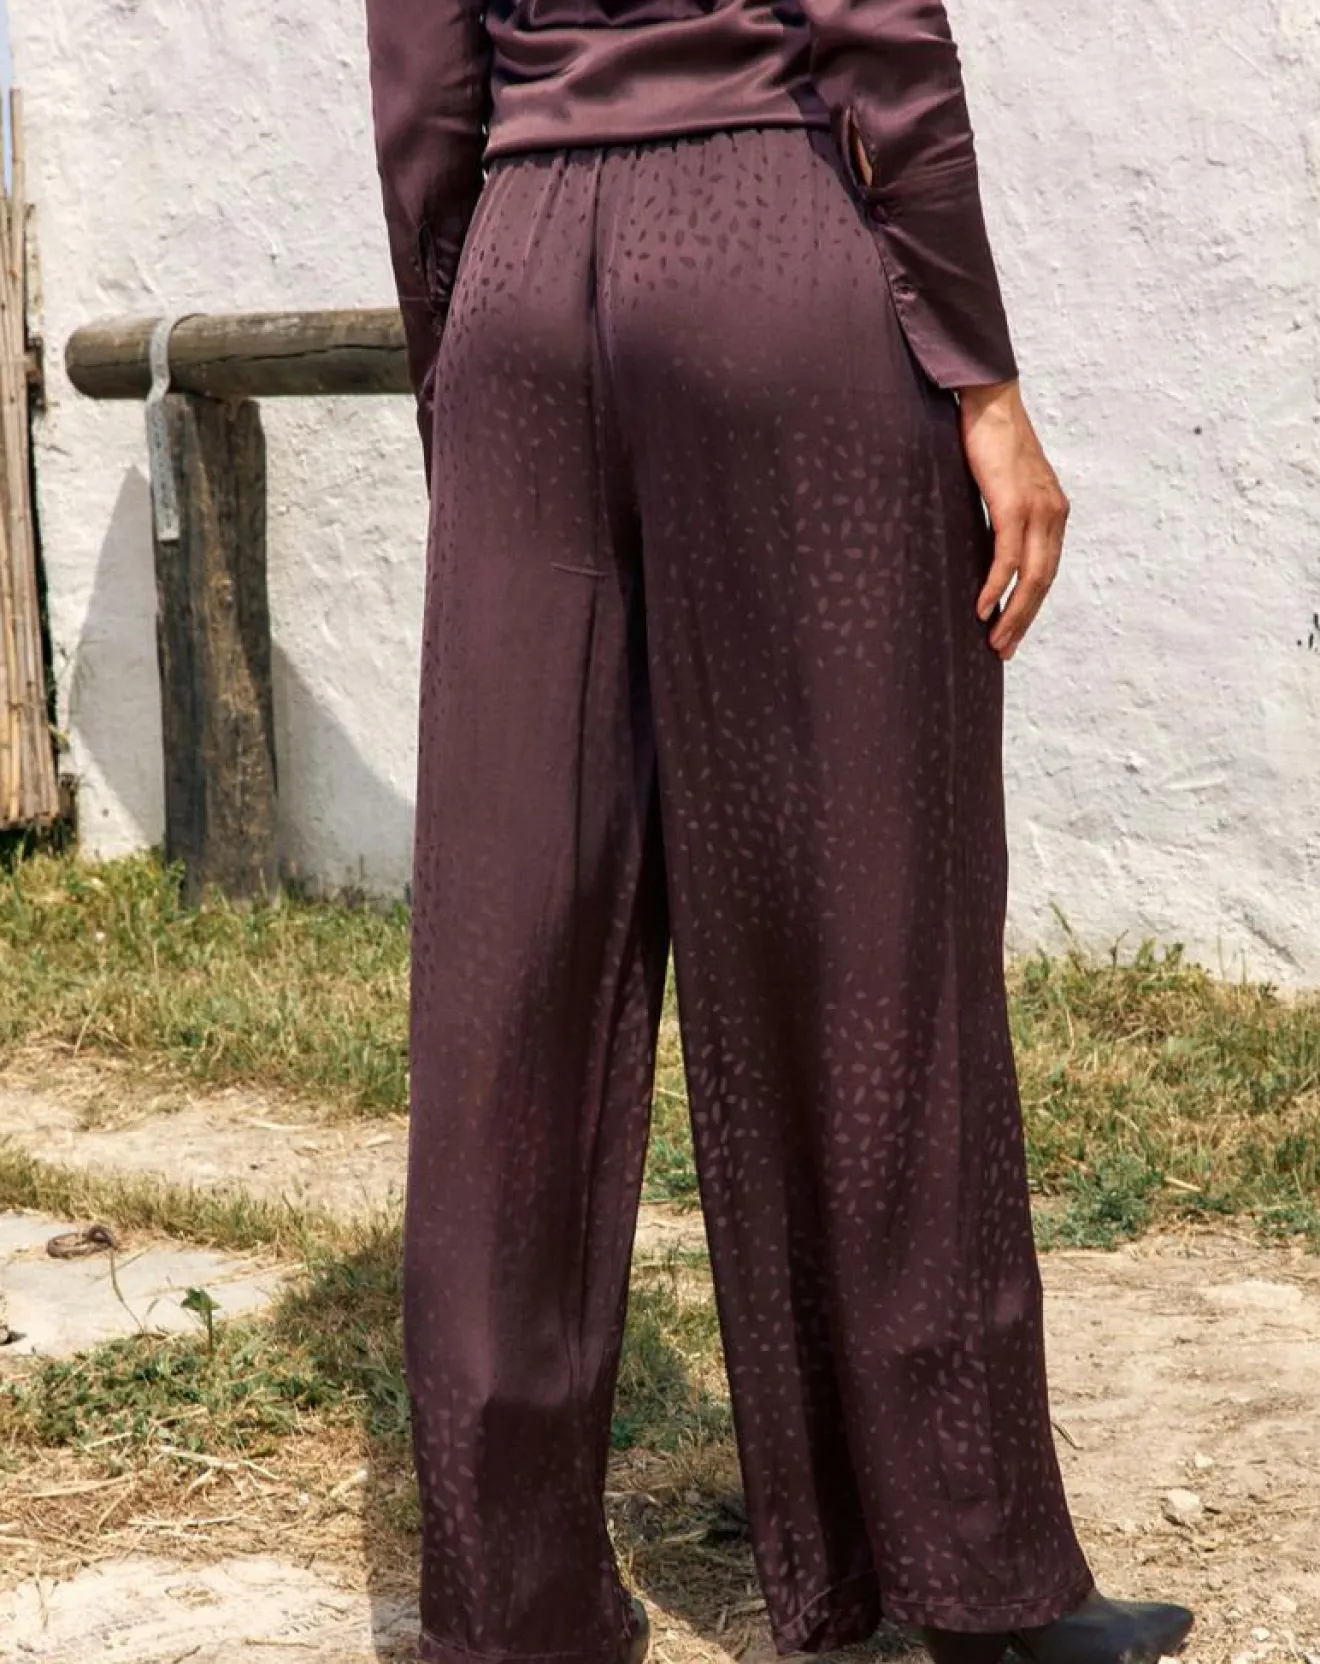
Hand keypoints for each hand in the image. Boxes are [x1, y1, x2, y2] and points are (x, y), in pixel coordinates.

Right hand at [956, 379, 1068, 659]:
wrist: (989, 401)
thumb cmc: (988, 441)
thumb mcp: (1002, 486)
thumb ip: (1003, 516)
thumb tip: (985, 546)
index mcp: (1053, 512)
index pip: (1045, 571)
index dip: (1030, 606)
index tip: (1012, 632)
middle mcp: (1053, 514)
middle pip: (1043, 582)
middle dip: (1023, 620)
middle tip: (1004, 650)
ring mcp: (1037, 510)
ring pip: (1031, 576)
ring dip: (1013, 613)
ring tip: (995, 641)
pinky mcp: (1014, 504)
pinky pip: (1008, 557)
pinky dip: (996, 586)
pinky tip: (983, 607)